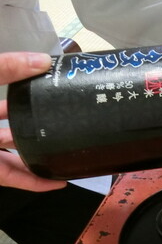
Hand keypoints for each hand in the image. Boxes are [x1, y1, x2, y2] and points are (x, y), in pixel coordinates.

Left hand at [0, 52, 66, 190]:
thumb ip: (6, 66)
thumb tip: (46, 61)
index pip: (9, 100)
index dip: (31, 94)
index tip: (59, 91)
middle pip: (16, 129)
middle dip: (41, 129)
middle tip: (73, 127)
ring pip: (18, 156)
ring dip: (42, 158)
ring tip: (72, 154)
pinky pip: (13, 178)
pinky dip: (35, 182)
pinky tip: (58, 182)